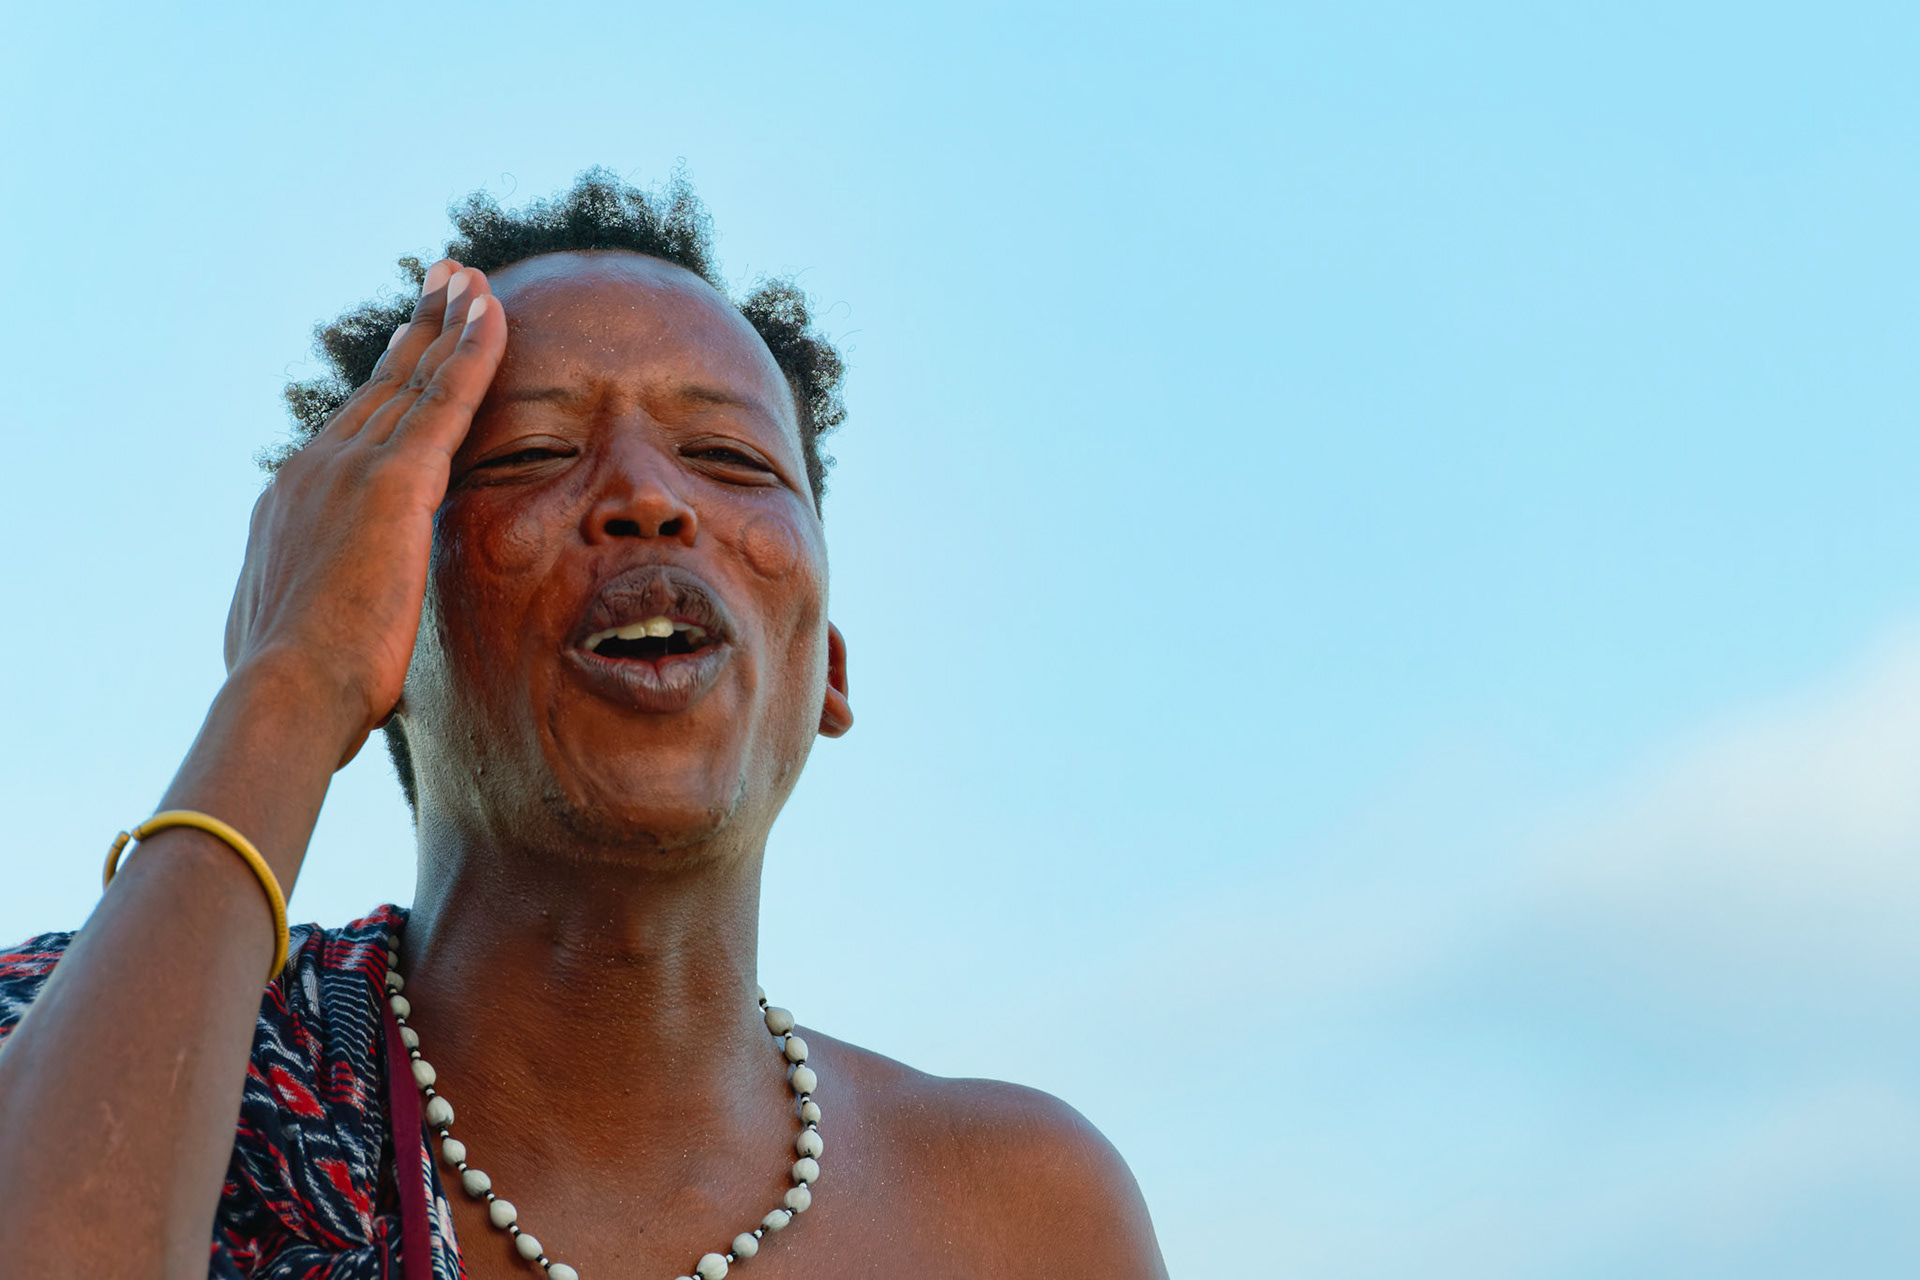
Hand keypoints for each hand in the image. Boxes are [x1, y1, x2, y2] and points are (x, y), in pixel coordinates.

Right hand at [223, 260, 505, 765]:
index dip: (386, 385)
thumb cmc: (301, 693)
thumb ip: (315, 613)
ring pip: (415, 379)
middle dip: (416, 332)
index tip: (405, 350)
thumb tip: (319, 634)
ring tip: (473, 279)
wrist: (287, 693)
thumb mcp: (298, 636)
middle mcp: (316, 470)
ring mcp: (353, 469)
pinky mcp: (396, 480)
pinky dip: (472, 349)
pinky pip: (447, 398)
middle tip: (443, 283)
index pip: (355, 431)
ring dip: (448, 323)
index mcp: (294, 507)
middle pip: (382, 387)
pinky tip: (495, 310)